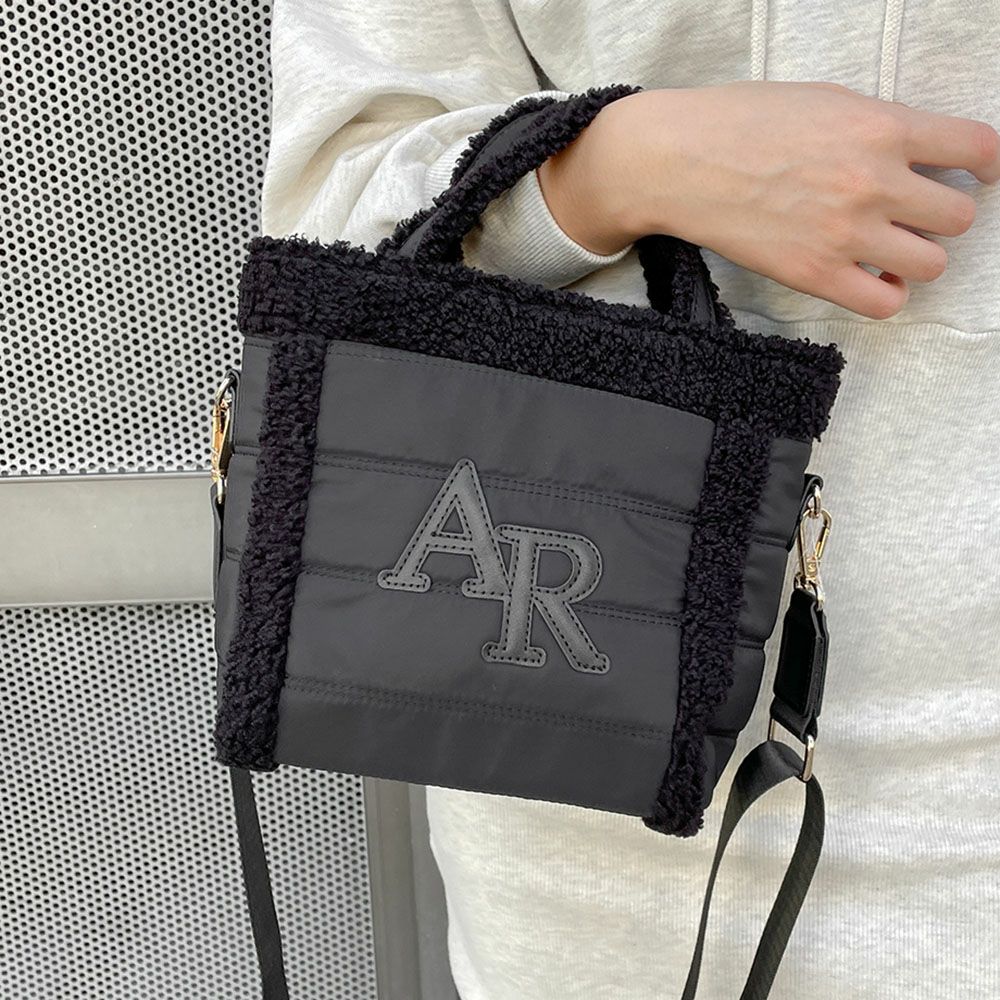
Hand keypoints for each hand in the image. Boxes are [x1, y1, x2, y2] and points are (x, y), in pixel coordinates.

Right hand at [537, 82, 999, 318]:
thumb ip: (878, 126)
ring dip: (917, 256)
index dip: (988, 165)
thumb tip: (915, 151)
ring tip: (889, 248)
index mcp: (881, 127)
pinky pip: (886, 303)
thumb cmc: (739, 123)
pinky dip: (887, 292)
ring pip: (933, 263)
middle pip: (959, 216)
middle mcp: (873, 182)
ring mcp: (845, 233)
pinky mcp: (815, 274)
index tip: (980, 174)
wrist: (678, 161)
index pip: (976, 149)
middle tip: (914, 214)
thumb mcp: (824, 100)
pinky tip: (869, 276)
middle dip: (942, 215)